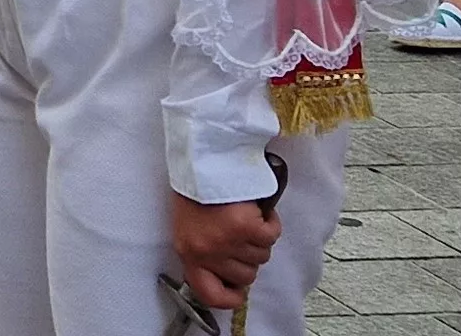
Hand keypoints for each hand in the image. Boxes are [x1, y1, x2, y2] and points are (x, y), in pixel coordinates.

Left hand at [168, 192, 280, 310]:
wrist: (202, 162)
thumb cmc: (195, 192)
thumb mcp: (190, 228)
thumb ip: (206, 253)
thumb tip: (230, 275)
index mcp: (189, 253)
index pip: (210, 294)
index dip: (229, 298)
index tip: (239, 293)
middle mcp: (208, 252)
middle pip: (246, 276)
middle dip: (249, 258)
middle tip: (241, 235)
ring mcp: (228, 241)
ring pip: (261, 256)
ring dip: (259, 238)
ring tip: (245, 217)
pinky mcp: (247, 227)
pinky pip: (271, 236)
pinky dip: (270, 223)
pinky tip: (257, 210)